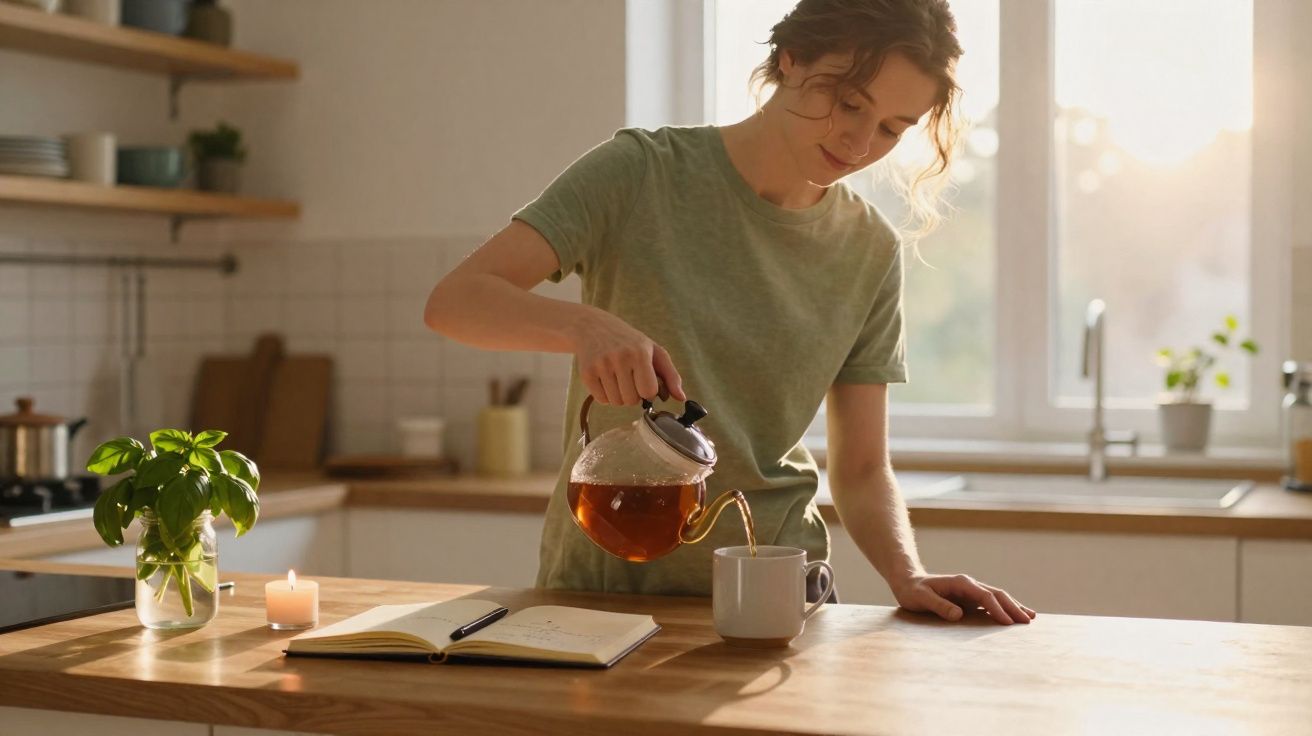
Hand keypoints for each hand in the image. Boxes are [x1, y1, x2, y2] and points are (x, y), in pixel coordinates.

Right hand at [570, 308, 685, 405]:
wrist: (592, 327)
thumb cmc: (628, 341)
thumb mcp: (654, 351)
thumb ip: (671, 375)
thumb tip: (681, 398)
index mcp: (640, 353)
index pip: (649, 392)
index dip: (648, 391)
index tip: (644, 380)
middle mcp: (620, 358)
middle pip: (631, 400)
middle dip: (632, 394)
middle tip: (629, 378)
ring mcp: (601, 365)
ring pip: (616, 402)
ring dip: (619, 396)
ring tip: (617, 378)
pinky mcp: (586, 372)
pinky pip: (601, 400)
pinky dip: (605, 395)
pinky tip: (605, 379)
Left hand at [892, 573, 1035, 624]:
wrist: (908, 582)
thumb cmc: (913, 591)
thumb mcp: (921, 598)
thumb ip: (939, 606)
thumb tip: (958, 615)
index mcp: (961, 583)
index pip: (985, 596)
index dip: (997, 609)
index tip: (1008, 623)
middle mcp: (970, 585)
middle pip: (997, 594)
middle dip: (1013, 607)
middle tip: (1029, 621)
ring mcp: (971, 591)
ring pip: (998, 597)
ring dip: (1014, 606)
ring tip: (1031, 617)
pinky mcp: (970, 599)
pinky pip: (992, 603)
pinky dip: (1005, 609)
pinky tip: (1015, 617)